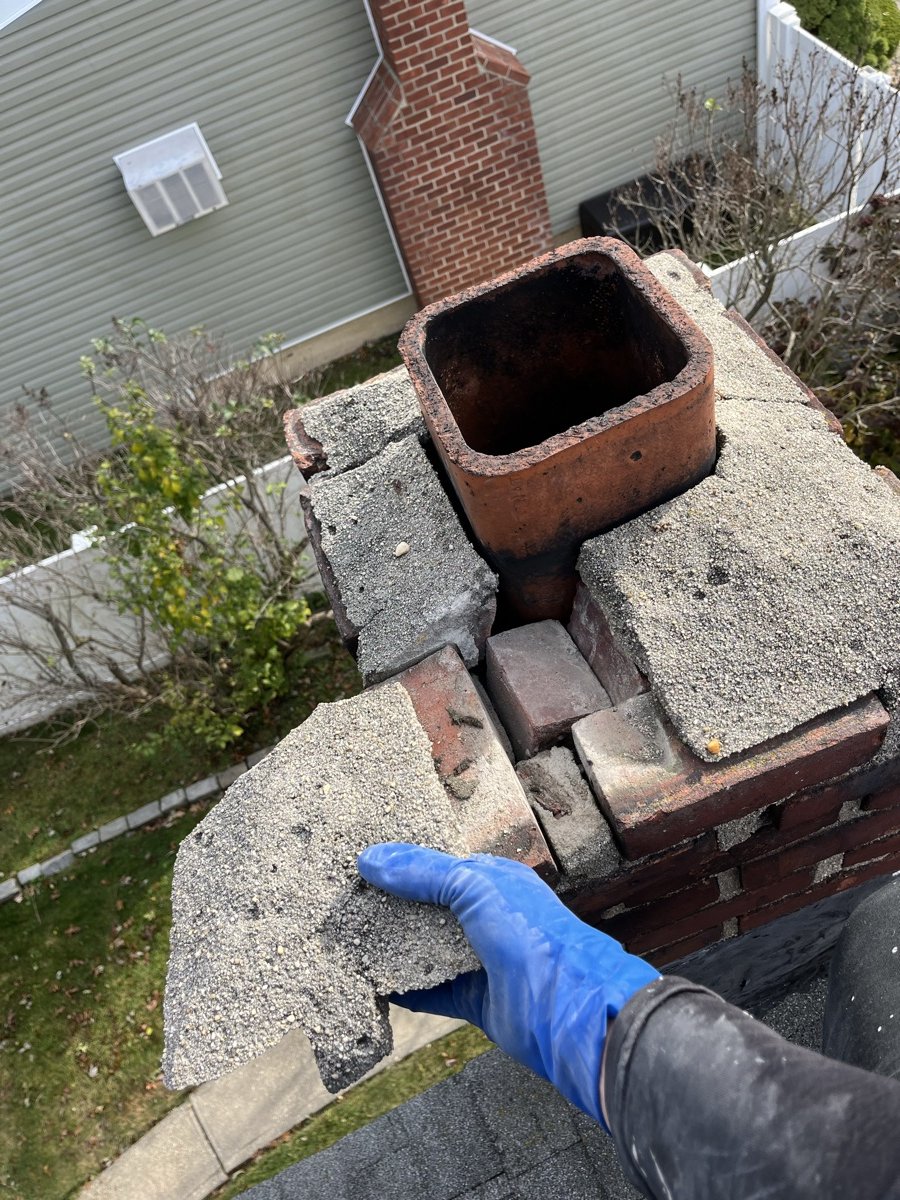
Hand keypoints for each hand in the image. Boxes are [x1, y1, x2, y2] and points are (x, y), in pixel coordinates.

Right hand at [357, 843, 659, 1128]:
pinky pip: (429, 990)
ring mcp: (480, 959)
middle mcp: (486, 917)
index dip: (401, 866)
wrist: (567, 1007)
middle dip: (391, 908)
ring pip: (425, 949)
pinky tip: (371, 983)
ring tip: (347, 941)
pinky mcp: (473, 999)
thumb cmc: (531, 933)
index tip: (360, 868)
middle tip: (343, 905)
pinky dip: (402, 988)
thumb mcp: (474, 886)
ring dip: (391, 947)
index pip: (438, 867)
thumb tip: (370, 859)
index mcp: (493, 880)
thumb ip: (423, 872)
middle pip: (428, 908)